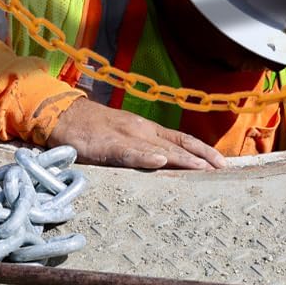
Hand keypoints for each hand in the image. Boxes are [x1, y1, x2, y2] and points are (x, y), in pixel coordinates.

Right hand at [48, 97, 225, 170]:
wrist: (63, 114)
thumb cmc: (93, 129)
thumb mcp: (123, 136)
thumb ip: (142, 148)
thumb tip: (164, 165)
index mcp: (146, 129)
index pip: (181, 138)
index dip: (202, 150)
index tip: (221, 162)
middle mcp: (141, 130)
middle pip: (177, 144)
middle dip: (201, 157)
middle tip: (222, 170)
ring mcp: (125, 136)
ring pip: (158, 148)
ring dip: (181, 159)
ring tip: (201, 169)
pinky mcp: (107, 145)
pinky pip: (128, 153)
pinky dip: (145, 157)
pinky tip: (159, 162)